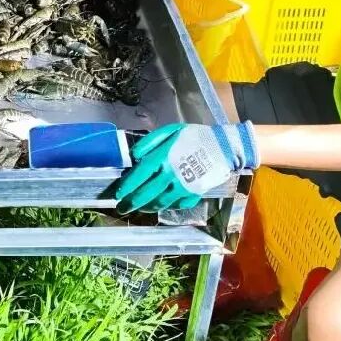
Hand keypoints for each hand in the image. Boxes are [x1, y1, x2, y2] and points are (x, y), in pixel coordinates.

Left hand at [111, 122, 257, 213]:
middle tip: (122, 208)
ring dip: (146, 208)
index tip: (117, 195)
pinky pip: (176, 205)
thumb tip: (134, 156)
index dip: (127, 187)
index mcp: (163, 157)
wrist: (223, 147)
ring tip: (137, 209)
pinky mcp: (193, 194)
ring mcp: (183, 187)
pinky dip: (165, 207)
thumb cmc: (194, 137)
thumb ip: (150, 142)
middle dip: (131, 203)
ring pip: (159, 203)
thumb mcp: (170, 131)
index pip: (139, 175)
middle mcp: (171, 174)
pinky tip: (158, 206)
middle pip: (146, 194)